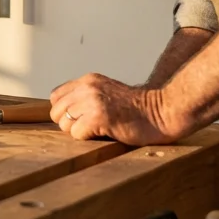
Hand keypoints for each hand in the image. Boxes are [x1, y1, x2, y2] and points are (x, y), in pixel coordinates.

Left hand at [49, 73, 185, 144]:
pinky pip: (77, 134)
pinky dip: (88, 138)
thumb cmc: (138, 109)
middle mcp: (87, 88)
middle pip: (56, 112)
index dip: (64, 111)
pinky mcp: (99, 117)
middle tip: (90, 127)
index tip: (79, 118)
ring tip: (99, 129)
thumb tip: (64, 114)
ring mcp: (92, 101)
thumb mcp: (107, 93)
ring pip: (65, 124)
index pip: (55, 96)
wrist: (163, 112)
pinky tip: (105, 133)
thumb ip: (86, 97)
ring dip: (79, 131)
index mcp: (87, 80)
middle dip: (69, 124)